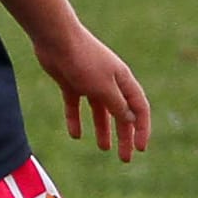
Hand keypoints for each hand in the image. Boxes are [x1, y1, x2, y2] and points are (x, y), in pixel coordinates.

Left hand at [35, 27, 150, 161]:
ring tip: (104, 148)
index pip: (139, 108)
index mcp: (123, 80)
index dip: (142, 129)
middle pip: (120, 113)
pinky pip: (75, 105)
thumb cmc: (84, 61)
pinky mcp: (70, 82)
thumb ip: (117, 105)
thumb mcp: (104, 88)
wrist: (56, 39)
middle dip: (124, 136)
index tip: (140, 148)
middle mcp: (109, 82)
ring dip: (103, 129)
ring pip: (99, 111)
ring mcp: (89, 82)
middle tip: (124, 158)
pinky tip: (75, 135)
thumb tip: (129, 120)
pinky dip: (76, 119)